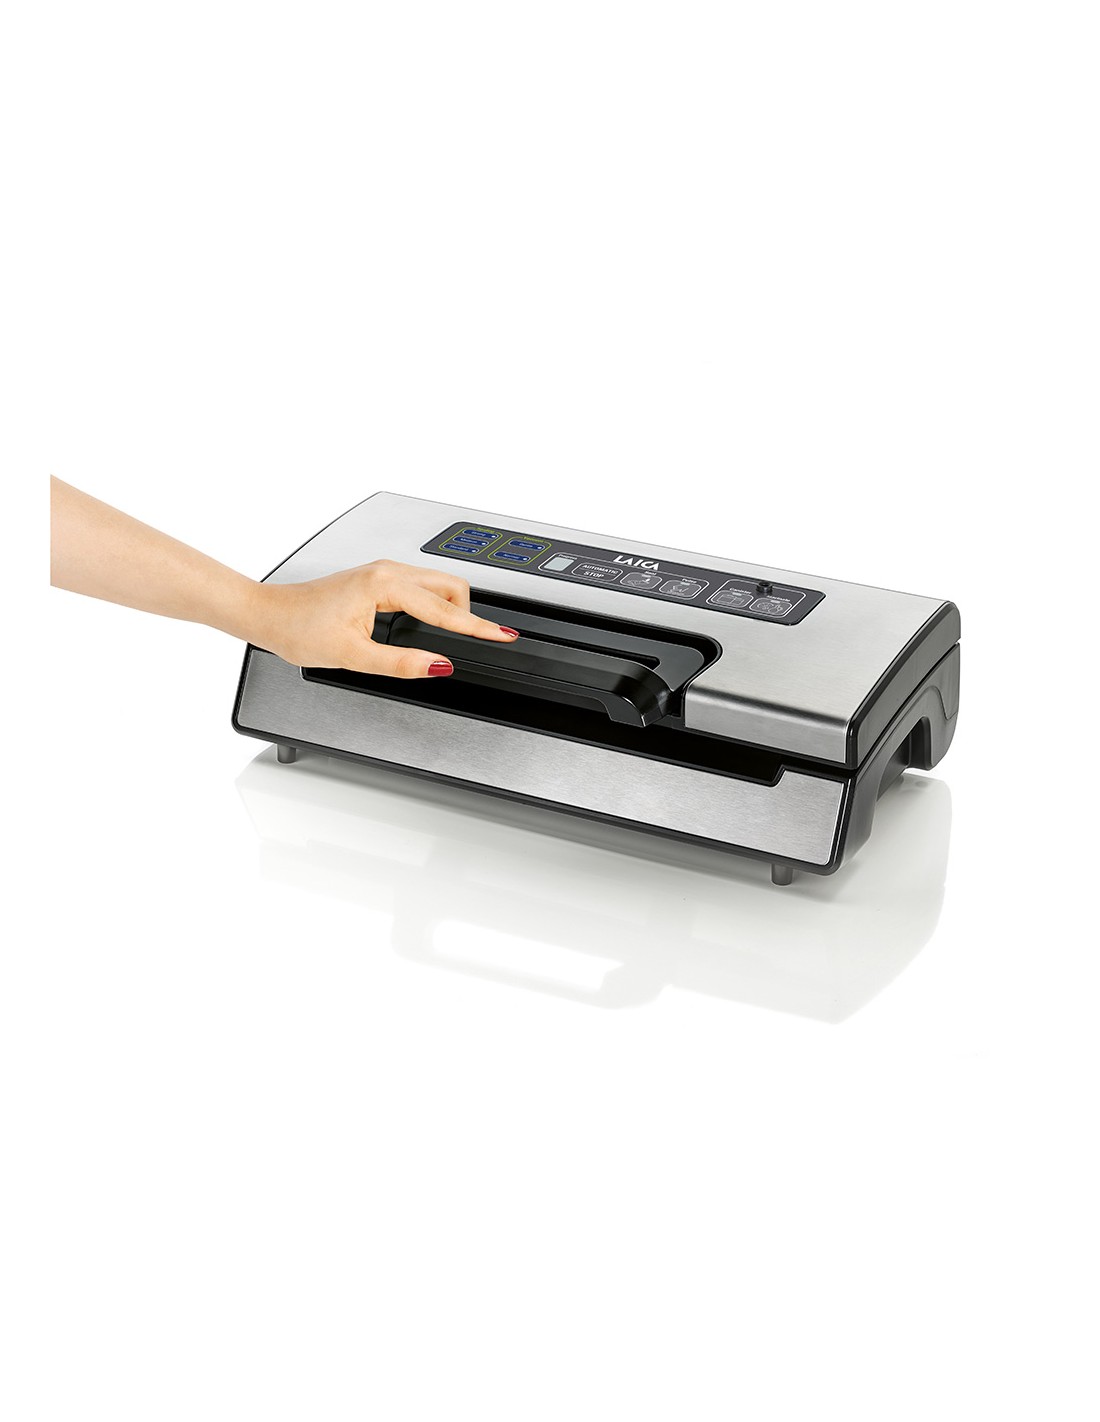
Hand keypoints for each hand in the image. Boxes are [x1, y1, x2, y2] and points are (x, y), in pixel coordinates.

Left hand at [248, 560, 517, 676]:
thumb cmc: (299, 629)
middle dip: (469, 613)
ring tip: (464, 633)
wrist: (269, 615)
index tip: (504, 634)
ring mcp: (383, 572)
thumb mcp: (353, 656)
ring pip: (437, 584)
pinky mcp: (377, 578)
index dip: (478, 626)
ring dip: (452, 607)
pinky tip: (436, 621)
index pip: (446, 609)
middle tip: (484, 639)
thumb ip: (401, 662)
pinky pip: (421, 586)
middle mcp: (387, 571)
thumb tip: (439, 666)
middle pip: (450, 586)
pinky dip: (436, 603)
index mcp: (385, 585)